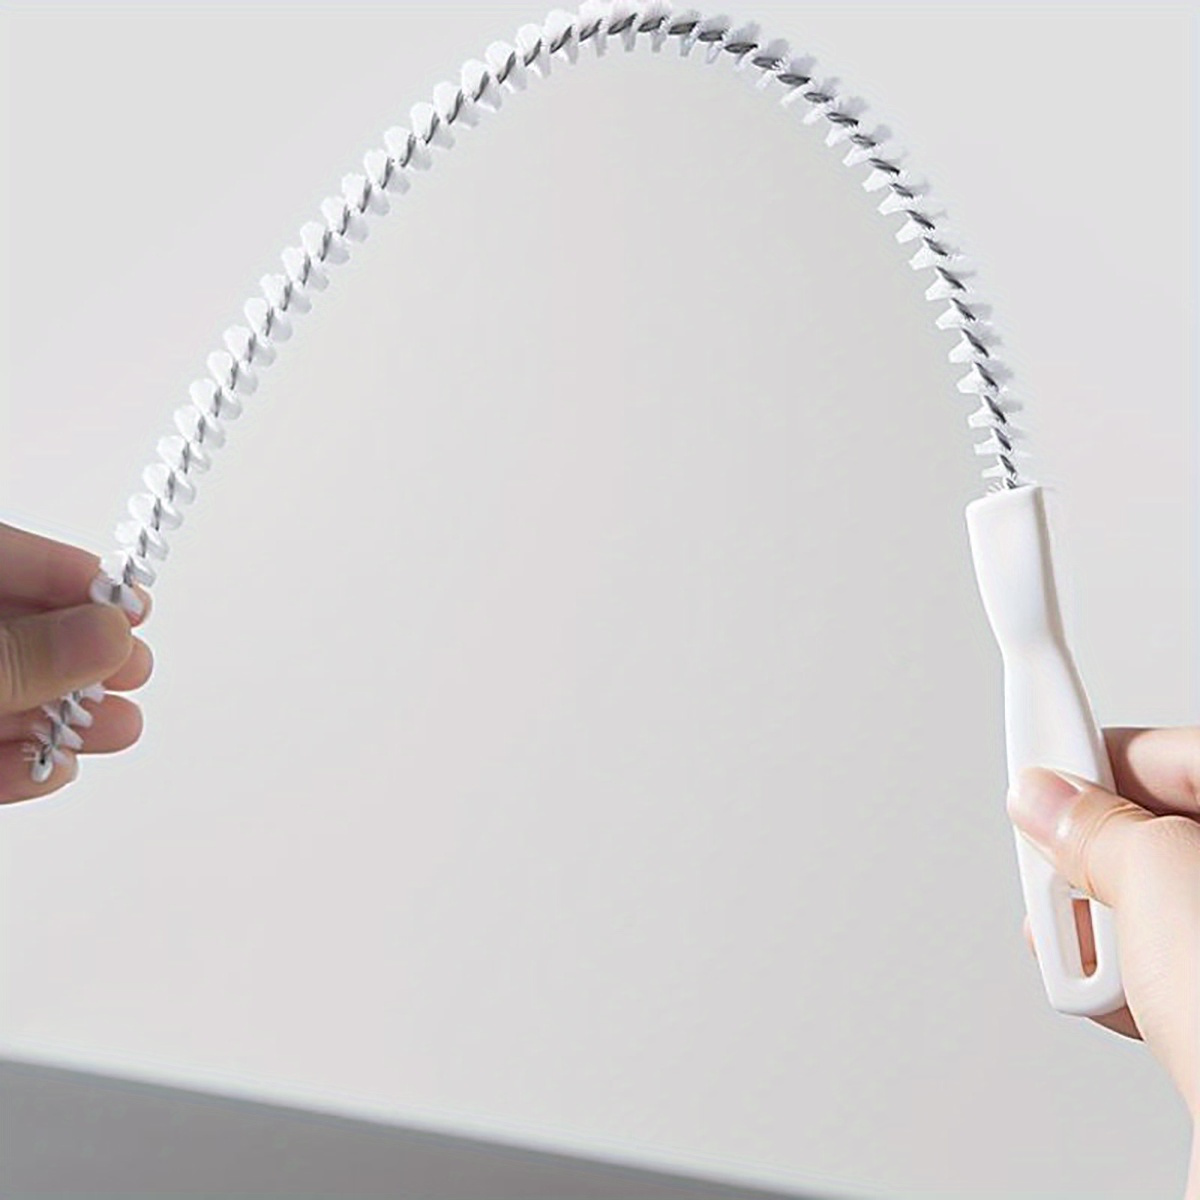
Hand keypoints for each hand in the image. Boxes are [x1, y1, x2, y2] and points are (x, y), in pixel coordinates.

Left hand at [0, 521, 153, 803]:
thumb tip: (111, 632)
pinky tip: (50, 769)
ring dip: (60, 717)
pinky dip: (11, 765)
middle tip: (134, 670)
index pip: (3, 557)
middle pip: (13, 628)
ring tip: (118, 730)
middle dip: (79, 656)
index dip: (70, 575)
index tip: (131, 604)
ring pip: (0, 694)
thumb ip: (22, 656)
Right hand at [1007, 727, 1199, 1193]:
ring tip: (1083, 946)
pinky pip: (1157, 961)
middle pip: (1152, 829)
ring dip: (1096, 924)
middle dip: (1088, 853)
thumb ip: (1095, 826)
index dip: (1096, 753)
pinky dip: (1120, 973)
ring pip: (1146, 902)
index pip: (1171, 753)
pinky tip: (1107, 991)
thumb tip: (1044, 802)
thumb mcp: (1162, 882)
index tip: (1039, 763)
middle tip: (1055, 865)